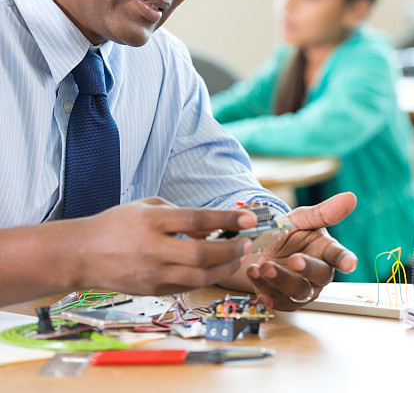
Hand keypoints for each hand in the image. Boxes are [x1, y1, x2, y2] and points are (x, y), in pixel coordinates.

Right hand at [0, 197, 258, 305]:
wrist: (81, 254)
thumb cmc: (117, 225)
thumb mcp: (147, 206)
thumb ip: (180, 212)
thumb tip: (212, 224)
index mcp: (151, 221)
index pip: (196, 220)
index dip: (226, 220)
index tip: (250, 219)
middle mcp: (152, 249)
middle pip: (202, 254)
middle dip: (232, 249)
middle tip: (247, 242)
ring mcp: (152, 273)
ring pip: (199, 276)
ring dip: (226, 267)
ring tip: (239, 257)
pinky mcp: (153, 290)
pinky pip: (189, 286)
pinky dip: (208, 277)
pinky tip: (218, 268)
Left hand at [245, 192, 357, 310]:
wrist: (260, 248)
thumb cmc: (288, 234)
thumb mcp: (302, 219)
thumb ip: (323, 212)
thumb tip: (350, 197)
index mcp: (326, 251)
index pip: (340, 256)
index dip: (346, 260)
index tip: (350, 264)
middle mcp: (318, 274)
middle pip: (319, 276)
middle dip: (307, 268)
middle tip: (294, 259)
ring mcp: (302, 290)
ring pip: (296, 290)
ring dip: (280, 279)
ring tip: (265, 266)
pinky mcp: (282, 300)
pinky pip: (274, 297)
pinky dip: (261, 284)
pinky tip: (253, 270)